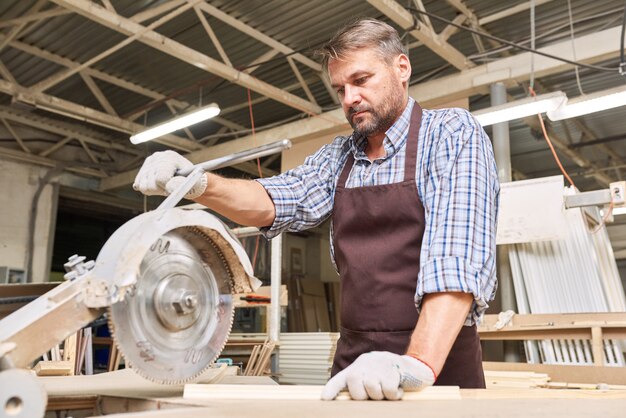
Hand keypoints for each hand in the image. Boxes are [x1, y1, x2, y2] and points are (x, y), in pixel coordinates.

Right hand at [133, 150, 207, 198]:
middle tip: (169, 187)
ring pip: (143, 186)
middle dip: (160, 190)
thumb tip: (172, 187)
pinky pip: (138, 184)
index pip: (161, 178)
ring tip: (164, 185)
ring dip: (154, 190)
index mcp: (170, 158)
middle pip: (150, 184)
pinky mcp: (144, 167)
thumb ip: (181, 184)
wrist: (185, 172)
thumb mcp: (191, 181)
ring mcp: (149, 161)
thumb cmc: (191, 179)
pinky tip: (157, 184)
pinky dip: (147, 188)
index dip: (166, 188)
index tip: (172, 190)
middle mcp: (157, 157)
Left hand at [321, 351, 435, 400]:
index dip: (331, 389)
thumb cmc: (389, 376)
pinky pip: (388, 390)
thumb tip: (347, 402)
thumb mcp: (373, 379)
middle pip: (356, 387)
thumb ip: (361, 387)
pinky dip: (394, 394)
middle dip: (365, 396)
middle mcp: (365, 364)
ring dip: (382, 395)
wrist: (413, 366)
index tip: (325, 399)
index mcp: (358, 368)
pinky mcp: (392, 368)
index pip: (341, 379)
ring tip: (388, 389)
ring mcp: (378, 365)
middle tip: (377, 394)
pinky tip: (398, 387)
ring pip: (373, 389)